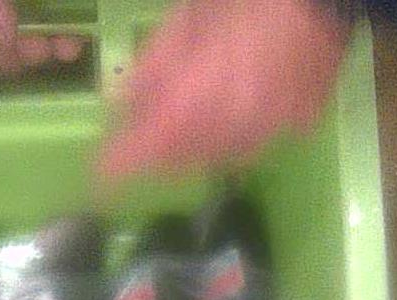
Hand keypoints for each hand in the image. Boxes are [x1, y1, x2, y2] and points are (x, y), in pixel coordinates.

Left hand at [99, 0, 350, 178]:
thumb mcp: (184, 22)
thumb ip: (150, 69)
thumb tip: (123, 104)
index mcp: (195, 101)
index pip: (143, 152)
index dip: (117, 169)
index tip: (100, 181)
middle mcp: (229, 129)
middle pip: (178, 161)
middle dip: (157, 151)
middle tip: (144, 129)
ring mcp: (268, 132)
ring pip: (215, 157)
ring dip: (194, 144)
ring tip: (194, 107)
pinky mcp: (297, 127)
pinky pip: (254, 142)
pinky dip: (235, 132)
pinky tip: (236, 102)